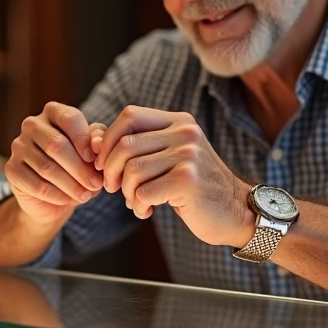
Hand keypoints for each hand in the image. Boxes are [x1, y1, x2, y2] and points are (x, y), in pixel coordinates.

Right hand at [4, 102, 105, 225]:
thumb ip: (98, 142)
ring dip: (70, 185)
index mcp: (53, 112)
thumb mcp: (92, 152)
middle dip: (79, 168)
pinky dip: (57, 195)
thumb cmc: (77, 165)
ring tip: (86, 195)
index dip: (84, 140)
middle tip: (95, 185)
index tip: (95, 160)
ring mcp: (18, 146)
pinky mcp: (11, 169)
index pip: (69, 118)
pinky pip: (36, 185)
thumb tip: (97, 144)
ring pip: (47, 168)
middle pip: (56, 145)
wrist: (54, 195)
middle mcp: (32, 124)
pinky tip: (68, 200)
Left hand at [95, 106, 251, 245]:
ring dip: (127, 192)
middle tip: (114, 188)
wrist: (236, 211)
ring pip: (132, 170)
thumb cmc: (193, 186)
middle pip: (125, 144)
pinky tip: (147, 211)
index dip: (108, 139)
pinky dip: (138, 205)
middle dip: (112, 171)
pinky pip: (143, 192)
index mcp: (179, 121)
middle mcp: (185, 133)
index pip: (129, 116)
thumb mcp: (166, 157)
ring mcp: (189, 155)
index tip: (105, 164)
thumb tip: (92, 139)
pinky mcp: (188, 180)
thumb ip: (135, 145)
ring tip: (137, 201)